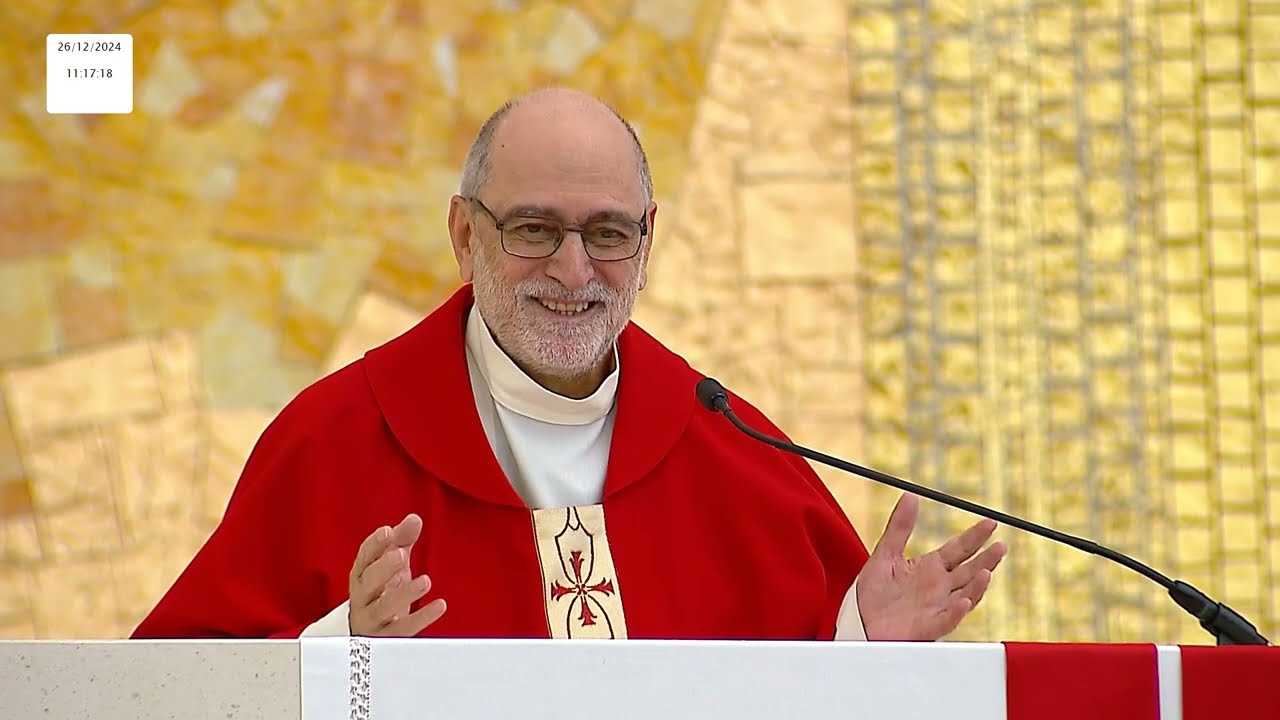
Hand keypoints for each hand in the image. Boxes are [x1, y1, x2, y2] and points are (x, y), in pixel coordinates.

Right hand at [348, 513, 446, 635]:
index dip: (375, 544)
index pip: (364, 557)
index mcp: (362, 574)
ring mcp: (372, 619)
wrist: (367, 632)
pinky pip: (402, 629)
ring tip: (425, 581)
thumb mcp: (391, 564)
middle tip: (400, 554)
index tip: (388, 532)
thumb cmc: (381, 591)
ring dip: (404, 593)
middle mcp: (363, 596)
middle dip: (383, 567)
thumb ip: (402, 541)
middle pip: (369, 581)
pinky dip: (422, 618)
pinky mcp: (387, 638)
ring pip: (383, 608)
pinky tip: (440, 605)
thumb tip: (414, 519)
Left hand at [856, 493, 1006, 640]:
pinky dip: (956, 611)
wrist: (858, 623)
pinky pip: (946, 620)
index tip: (991, 523)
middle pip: (969, 571)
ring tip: (986, 572)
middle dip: (986, 560)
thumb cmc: (872, 594)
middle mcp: (938, 588)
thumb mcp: (885, 554)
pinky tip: (963, 600)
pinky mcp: (927, 627)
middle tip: (1000, 546)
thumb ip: (899, 527)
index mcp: (930, 569)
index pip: (959, 549)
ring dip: (977, 586)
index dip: (976, 536)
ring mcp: (936, 608)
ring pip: (965, 596)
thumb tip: (910, 496)